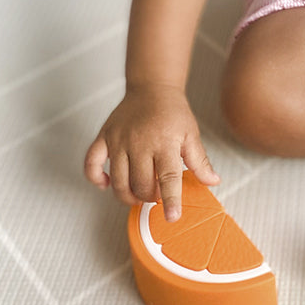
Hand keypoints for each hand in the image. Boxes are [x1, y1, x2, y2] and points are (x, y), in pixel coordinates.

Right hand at [84, 82, 218, 221]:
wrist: (153, 87)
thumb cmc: (172, 111)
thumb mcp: (191, 133)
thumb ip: (199, 160)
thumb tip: (213, 181)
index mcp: (165, 141)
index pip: (168, 177)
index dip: (171, 200)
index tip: (172, 217)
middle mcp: (140, 141)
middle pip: (140, 184)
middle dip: (149, 198)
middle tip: (156, 196)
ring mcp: (119, 139)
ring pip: (118, 181)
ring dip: (127, 195)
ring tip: (138, 194)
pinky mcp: (104, 136)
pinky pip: (91, 162)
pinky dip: (95, 178)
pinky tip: (107, 183)